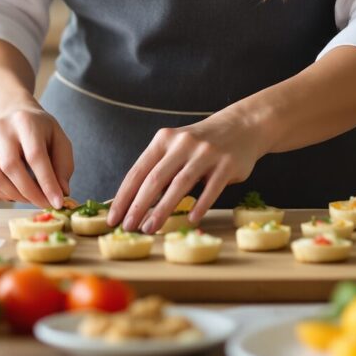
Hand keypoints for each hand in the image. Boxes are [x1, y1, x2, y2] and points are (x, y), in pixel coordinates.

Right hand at [0, 103, 73, 209]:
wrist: (13, 116)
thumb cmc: (40, 132)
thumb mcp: (59, 141)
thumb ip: (63, 166)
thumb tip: (60, 194)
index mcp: (25, 121)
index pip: (35, 155)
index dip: (47, 182)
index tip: (57, 202)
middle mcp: (0, 130)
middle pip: (10, 167)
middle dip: (30, 193)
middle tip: (44, 203)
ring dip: (14, 196)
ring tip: (30, 197)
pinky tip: (13, 192)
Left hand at [107, 111, 268, 232]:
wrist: (242, 126)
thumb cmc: (201, 144)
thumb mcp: (176, 147)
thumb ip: (159, 169)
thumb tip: (133, 204)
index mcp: (164, 140)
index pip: (137, 171)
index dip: (123, 196)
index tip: (113, 218)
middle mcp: (182, 144)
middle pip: (155, 178)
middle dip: (139, 206)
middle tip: (128, 227)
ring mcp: (206, 153)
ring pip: (180, 184)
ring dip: (163, 209)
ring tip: (151, 228)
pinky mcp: (227, 164)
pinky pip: (212, 188)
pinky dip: (200, 204)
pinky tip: (192, 219)